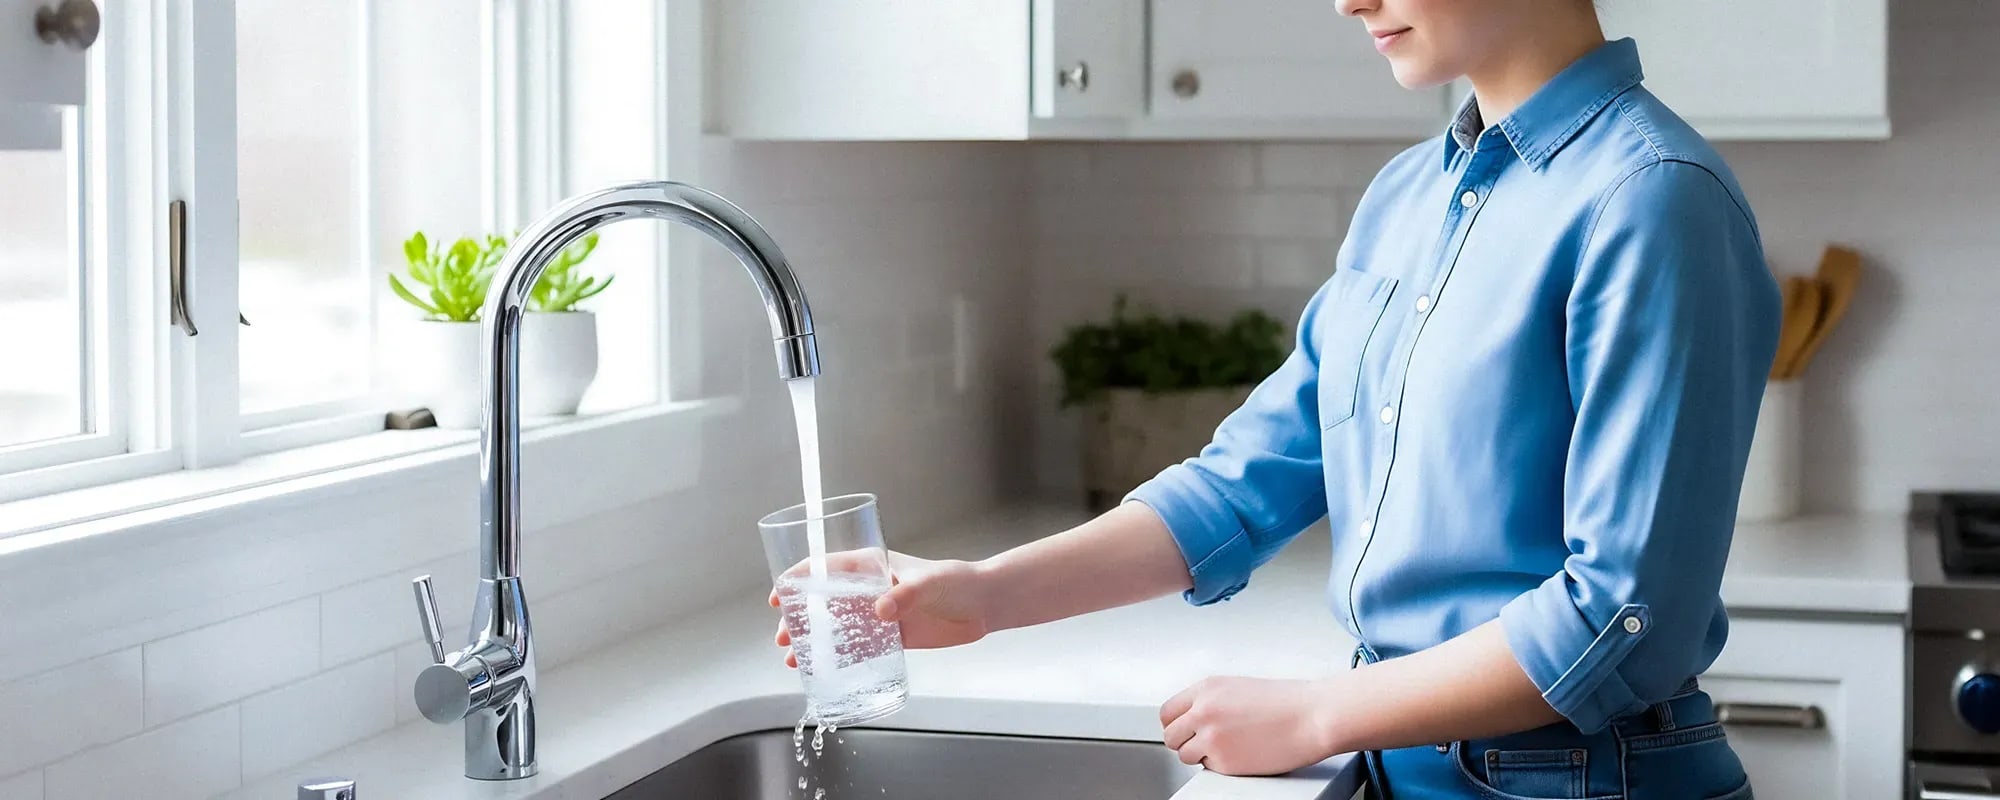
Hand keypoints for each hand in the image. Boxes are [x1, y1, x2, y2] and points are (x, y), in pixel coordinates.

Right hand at [770, 551, 991, 667]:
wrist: (985, 604)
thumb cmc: (958, 581)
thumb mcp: (930, 582)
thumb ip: (906, 594)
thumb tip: (881, 611)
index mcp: (873, 565)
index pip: (827, 567)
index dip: (800, 579)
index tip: (780, 595)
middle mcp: (871, 589)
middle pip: (824, 600)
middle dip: (799, 617)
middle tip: (783, 636)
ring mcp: (880, 613)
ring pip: (837, 626)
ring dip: (813, 640)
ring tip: (794, 658)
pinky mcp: (892, 636)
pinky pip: (859, 647)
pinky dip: (839, 657)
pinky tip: (824, 670)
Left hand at [1160, 676, 1340, 775]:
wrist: (1312, 717)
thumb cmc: (1286, 702)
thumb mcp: (1239, 688)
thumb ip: (1211, 701)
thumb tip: (1193, 717)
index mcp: (1207, 689)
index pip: (1168, 712)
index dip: (1176, 724)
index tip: (1183, 730)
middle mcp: (1204, 711)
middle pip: (1171, 735)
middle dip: (1184, 741)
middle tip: (1203, 742)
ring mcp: (1211, 737)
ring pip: (1185, 755)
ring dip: (1201, 754)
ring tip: (1227, 747)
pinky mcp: (1224, 761)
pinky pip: (1208, 768)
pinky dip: (1221, 765)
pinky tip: (1242, 753)